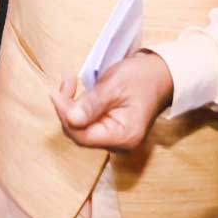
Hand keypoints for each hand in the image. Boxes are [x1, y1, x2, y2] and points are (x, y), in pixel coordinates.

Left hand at [49, 51, 174, 152]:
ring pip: (80, 128)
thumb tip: (70, 118)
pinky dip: (77, 107)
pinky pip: (86, 122)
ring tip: (70, 81)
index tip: (57, 93)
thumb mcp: (114, 86)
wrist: (161, 74)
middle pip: (79, 134)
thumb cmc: (141, 78)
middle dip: (66, 109)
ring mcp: (115, 137)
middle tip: (66, 82)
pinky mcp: (110, 129)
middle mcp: (120, 143)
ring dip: (70, 106)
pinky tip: (75, 89)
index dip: (65, 116)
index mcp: (124, 136)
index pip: (83, 136)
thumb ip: (91, 105)